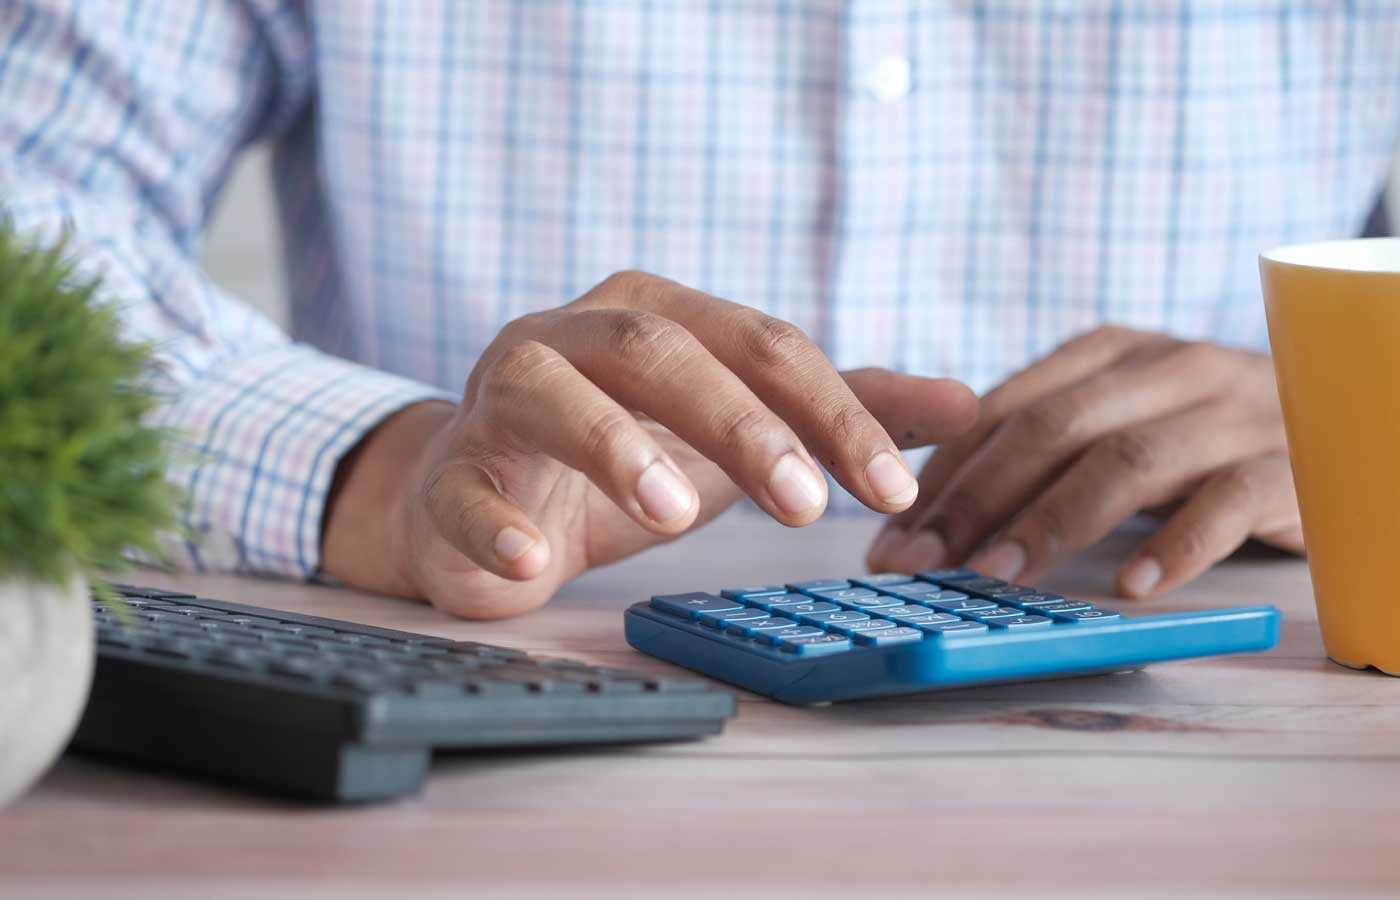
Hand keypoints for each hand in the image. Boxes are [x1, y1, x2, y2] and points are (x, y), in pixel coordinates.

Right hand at [323, 271, 976, 617]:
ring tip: (675, 512)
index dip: (831, 410)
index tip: (892, 488)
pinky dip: (494, 524)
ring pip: (552, 392)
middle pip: (661, 349)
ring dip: (614, 446)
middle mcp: (576, 334)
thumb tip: (968, 403)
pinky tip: (533, 563)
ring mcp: (503, 396)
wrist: (490, 495)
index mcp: (660, 315)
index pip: (760, 343)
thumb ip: (841, 412)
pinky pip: (462, 488)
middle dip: (739, 422)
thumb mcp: (741, 430)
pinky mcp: (451, 471)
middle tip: (806, 506)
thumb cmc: (627, 453)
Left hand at [866, 326, 1302, 597]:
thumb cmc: (1198, 438)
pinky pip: (1227, 501)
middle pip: (1052, 429)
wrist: (1343, 421)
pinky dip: (1176, 544)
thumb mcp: (1114, 423)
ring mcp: (1229, 411)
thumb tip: (925, 513)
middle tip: (921, 563)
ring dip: (1053, 522)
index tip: (890, 536)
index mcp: (1108, 352)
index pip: (1003, 408)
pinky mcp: (1286, 462)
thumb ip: (1038, 448)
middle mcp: (1165, 367)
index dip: (941, 474)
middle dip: (974, 499)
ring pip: (1127, 460)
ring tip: (998, 576)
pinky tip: (1132, 586)